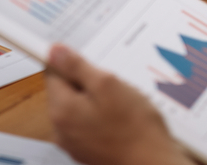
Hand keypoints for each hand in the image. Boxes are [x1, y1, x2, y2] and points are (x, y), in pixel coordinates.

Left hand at [45, 44, 193, 164]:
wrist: (153, 164)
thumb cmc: (135, 130)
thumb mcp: (107, 85)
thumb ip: (77, 66)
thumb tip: (55, 52)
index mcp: (61, 110)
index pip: (53, 73)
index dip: (72, 63)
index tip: (87, 62)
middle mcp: (62, 129)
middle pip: (66, 91)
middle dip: (88, 84)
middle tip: (113, 88)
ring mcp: (75, 142)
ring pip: (80, 107)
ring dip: (97, 101)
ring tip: (121, 106)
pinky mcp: (88, 150)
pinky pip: (89, 124)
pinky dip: (103, 118)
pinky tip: (122, 120)